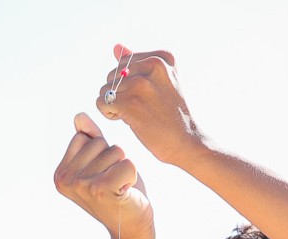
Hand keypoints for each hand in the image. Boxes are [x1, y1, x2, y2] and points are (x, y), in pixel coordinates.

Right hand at [54, 112, 152, 236]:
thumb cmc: (118, 192)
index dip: (100, 153)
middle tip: (112, 184)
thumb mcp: (101, 163)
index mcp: (61, 173)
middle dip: (113, 160)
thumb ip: (90, 139)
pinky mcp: (102, 190)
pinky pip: (127, 163)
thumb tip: (79, 116)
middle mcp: (66, 180)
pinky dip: (132, 176)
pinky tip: (126, 192)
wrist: (131, 226)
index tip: (100, 177)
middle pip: (99, 143)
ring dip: (123, 168)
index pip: (83, 138)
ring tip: (119, 188)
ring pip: (115, 151)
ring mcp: (82, 186)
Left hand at [94, 43, 199, 167]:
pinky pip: (102, 102)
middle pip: (112, 75)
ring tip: (134, 115)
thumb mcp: (161, 82)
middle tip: (138, 108)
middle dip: (119, 93)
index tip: (144, 97)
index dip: (127, 83)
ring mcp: (141, 84)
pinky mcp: (131, 103)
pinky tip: (125, 120)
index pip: (124, 63)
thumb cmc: (171, 115)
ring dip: (114, 105)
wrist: (185, 142)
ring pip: (105, 89)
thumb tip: (116, 47)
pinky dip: (108, 114)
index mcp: (162, 57)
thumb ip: (137, 63)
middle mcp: (153, 66)